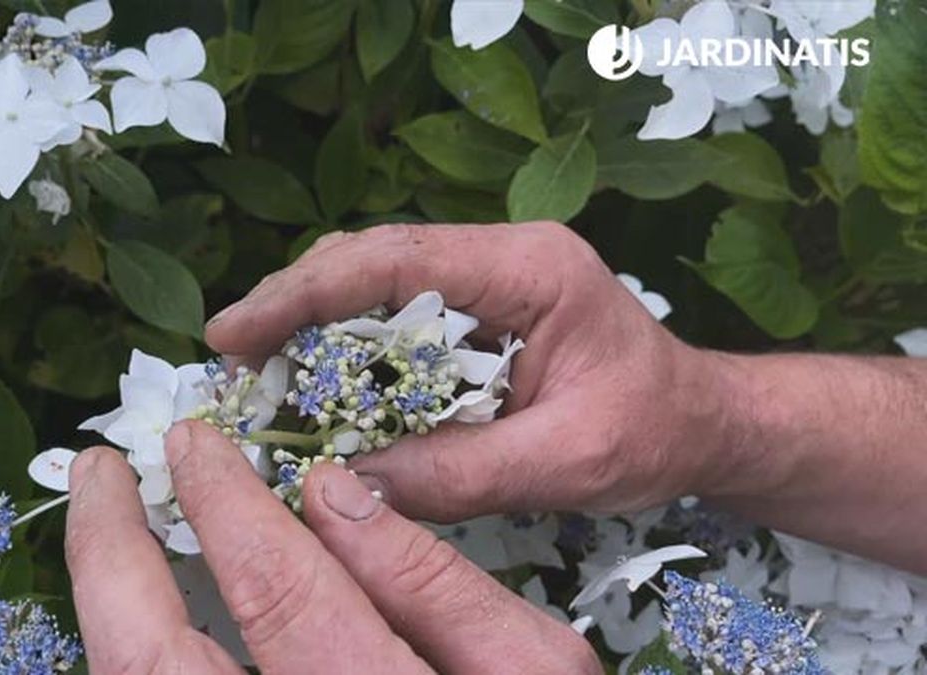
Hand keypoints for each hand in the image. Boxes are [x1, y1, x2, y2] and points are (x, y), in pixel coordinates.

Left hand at [65, 421, 599, 673]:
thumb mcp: (531, 670)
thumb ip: (435, 583)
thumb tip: (332, 492)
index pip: (275, 590)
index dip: (224, 505)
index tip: (195, 443)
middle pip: (153, 663)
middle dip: (111, 554)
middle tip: (101, 473)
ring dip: (106, 608)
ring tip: (104, 533)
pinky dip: (140, 657)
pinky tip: (144, 614)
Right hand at [205, 222, 738, 520]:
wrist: (703, 422)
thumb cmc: (654, 430)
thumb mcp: (567, 461)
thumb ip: (461, 473)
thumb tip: (348, 486)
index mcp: (527, 268)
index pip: (396, 259)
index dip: (305, 292)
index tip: (235, 332)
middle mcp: (498, 258)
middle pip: (371, 261)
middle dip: (293, 306)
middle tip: (227, 360)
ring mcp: (485, 281)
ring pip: (374, 287)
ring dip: (311, 329)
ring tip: (252, 375)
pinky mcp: (476, 314)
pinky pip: (395, 322)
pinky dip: (346, 354)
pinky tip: (312, 388)